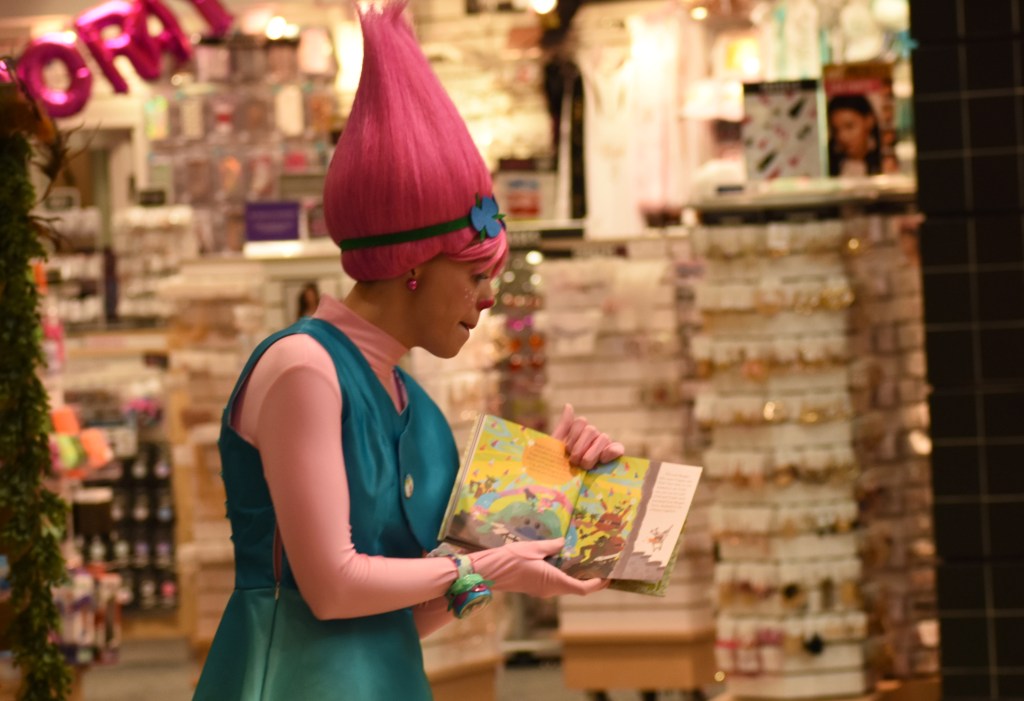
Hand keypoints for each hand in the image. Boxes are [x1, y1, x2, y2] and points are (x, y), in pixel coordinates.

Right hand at [469, 539, 607, 597]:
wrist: (489, 572)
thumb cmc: (511, 560)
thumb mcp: (534, 548)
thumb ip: (551, 546)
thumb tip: (563, 543)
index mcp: (554, 582)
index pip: (582, 589)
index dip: (597, 585)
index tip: (608, 577)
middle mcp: (550, 590)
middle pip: (575, 588)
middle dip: (588, 578)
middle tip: (598, 564)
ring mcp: (542, 591)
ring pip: (565, 586)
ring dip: (575, 576)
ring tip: (583, 560)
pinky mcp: (535, 588)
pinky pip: (554, 583)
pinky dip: (563, 575)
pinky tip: (563, 561)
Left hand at [551, 403, 624, 469]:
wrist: (561, 485)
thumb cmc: (557, 466)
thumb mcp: (556, 447)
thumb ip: (563, 426)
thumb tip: (569, 405)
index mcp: (579, 432)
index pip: (581, 422)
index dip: (573, 436)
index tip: (567, 449)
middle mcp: (592, 437)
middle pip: (591, 430)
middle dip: (580, 446)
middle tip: (574, 461)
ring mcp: (603, 446)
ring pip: (603, 437)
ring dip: (592, 452)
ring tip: (585, 465)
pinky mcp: (613, 457)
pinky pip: (618, 448)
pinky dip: (612, 451)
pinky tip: (604, 459)